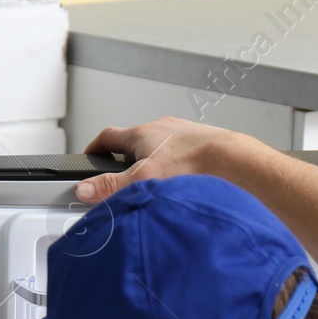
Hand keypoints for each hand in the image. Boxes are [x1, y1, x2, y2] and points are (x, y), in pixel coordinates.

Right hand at [76, 118, 251, 202]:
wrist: (233, 161)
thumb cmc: (193, 164)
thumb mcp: (142, 179)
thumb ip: (111, 187)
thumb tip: (84, 190)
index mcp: (142, 134)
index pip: (107, 136)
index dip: (94, 148)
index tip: (89, 158)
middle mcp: (161, 128)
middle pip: (133, 142)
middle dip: (124, 160)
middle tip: (122, 179)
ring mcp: (182, 134)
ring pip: (158, 147)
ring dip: (152, 162)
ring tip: (153, 184)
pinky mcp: (200, 143)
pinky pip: (180, 154)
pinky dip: (175, 166)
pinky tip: (180, 182)